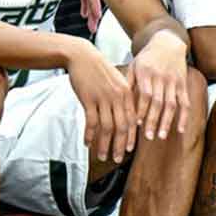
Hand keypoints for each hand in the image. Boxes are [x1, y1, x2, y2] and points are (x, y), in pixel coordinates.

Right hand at [67, 43, 136, 163]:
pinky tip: (87, 143)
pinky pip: (91, 122)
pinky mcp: (88, 99)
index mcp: (126, 93)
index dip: (131, 137)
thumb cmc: (99, 69)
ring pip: (106, 128)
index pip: (132, 120)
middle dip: (120, 146)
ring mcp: (103, 98)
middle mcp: (117, 97)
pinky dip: (89, 135)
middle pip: (121, 127)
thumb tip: (127, 117)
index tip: (130, 150)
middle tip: (117, 159)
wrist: (82, 56)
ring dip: (103, 144)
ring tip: (101, 156)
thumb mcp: (117, 80)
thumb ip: (123, 97)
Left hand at [128, 32, 191, 142]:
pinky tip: (181, 130)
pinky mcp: (183, 84)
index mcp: (146, 72)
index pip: (144, 94)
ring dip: (167, 121)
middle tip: (148, 136)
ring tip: (161, 136)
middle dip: (153, 120)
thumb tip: (120, 103)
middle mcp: (160, 77)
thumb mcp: (134, 65)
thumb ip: (128, 82)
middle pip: (157, 102)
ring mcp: (173, 81)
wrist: (168, 42)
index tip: (136, 124)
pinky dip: (184, 116)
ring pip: (171, 104)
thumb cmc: (147, 57)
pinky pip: (185, 102)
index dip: (141, 110)